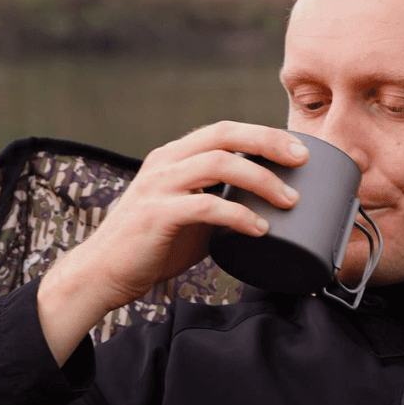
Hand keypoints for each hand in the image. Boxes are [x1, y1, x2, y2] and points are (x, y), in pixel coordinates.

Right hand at [36, 122, 306, 362]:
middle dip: (268, 142)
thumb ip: (216, 203)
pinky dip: (239, 214)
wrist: (101, 273)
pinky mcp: (156, 214)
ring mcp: (158, 187)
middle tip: (302, 161)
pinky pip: (206, 205)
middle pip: (224, 135)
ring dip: (261, 179)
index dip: (263, 134)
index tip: (298, 150)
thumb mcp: (187, 216)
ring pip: (218, 163)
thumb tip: (263, 209)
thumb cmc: (148, 247)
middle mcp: (164, 163)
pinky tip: (260, 229)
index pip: (223, 130)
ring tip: (289, 201)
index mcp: (172, 158)